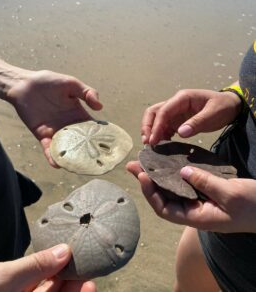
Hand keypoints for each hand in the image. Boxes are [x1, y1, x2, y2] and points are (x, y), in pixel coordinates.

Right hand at [0, 244, 95, 291]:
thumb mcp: (2, 279)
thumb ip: (35, 266)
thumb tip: (64, 252)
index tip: (90, 280)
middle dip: (70, 283)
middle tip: (86, 264)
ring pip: (45, 290)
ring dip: (59, 276)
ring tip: (73, 259)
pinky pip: (34, 284)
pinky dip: (44, 273)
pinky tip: (53, 261)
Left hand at [6, 70, 102, 165]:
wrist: (24, 84)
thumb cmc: (49, 81)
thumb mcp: (71, 84)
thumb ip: (87, 92)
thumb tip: (100, 106)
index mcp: (78, 114)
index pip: (92, 127)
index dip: (100, 136)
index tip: (109, 145)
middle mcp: (69, 125)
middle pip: (81, 142)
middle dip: (88, 151)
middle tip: (97, 162)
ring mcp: (56, 131)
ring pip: (66, 148)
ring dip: (71, 158)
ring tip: (78, 168)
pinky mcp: (42, 135)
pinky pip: (48, 148)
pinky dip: (52, 156)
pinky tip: (57, 164)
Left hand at [127, 161, 255, 232]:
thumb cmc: (254, 206)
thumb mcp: (231, 194)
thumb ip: (205, 182)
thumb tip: (182, 172)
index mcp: (197, 217)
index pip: (164, 209)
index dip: (150, 194)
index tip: (142, 176)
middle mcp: (192, 210)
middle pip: (162, 197)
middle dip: (146, 182)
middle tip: (134, 164)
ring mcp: (197, 200)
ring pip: (170, 189)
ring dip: (156, 176)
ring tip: (144, 160)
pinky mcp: (202, 191)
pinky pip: (182, 183)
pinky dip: (172, 173)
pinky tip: (167, 162)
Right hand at [141, 89, 240, 144]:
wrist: (230, 106)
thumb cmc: (222, 107)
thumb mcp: (213, 114)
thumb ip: (197, 123)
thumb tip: (180, 133)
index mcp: (182, 98)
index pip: (163, 111)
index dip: (156, 126)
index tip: (153, 140)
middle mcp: (174, 103)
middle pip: (153, 113)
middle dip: (147, 127)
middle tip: (147, 142)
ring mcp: (174, 112)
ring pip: (155, 119)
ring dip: (151, 131)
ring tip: (151, 146)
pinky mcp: (176, 120)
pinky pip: (163, 127)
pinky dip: (160, 135)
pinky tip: (161, 145)